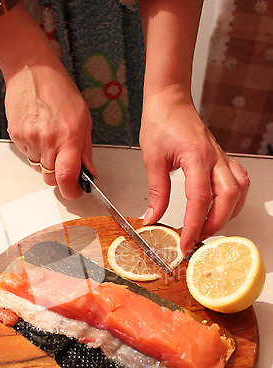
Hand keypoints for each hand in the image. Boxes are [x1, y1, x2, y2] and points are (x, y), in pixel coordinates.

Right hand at [4, 49, 94, 199]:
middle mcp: (47, 141)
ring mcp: (29, 139)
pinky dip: (35, 150)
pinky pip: (27, 155)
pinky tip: (38, 130)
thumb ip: (86, 150)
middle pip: (51, 179)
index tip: (76, 191)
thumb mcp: (83, 118)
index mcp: (68, 137)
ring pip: (39, 169)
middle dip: (59, 175)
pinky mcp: (16, 136)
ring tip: (50, 137)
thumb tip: (89, 173)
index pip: (66, 178)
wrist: (32, 70)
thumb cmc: (60, 90)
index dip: (72, 191)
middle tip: (64, 158)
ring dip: (46, 162)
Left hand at [139, 85, 249, 254]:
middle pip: (228, 198)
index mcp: (197, 156)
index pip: (199, 199)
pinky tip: (221, 207)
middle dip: (215, 224)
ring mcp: (221, 157)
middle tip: (197, 239)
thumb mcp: (153, 159)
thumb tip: (153, 217)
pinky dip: (233, 199)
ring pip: (239, 190)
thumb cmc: (162, 121)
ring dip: (228, 213)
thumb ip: (156, 192)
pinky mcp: (221, 159)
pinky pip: (238, 181)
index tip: (185, 243)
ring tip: (208, 226)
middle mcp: (214, 157)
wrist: (171, 100)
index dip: (193, 225)